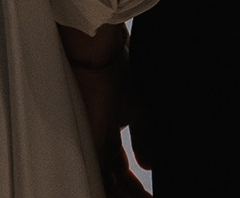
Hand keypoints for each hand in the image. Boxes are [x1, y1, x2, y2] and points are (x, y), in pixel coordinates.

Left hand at [59, 25, 147, 193]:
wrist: (96, 55)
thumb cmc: (116, 73)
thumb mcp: (138, 109)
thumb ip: (143, 139)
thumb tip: (149, 165)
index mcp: (108, 130)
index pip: (120, 166)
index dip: (133, 184)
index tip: (148, 194)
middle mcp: (98, 140)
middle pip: (115, 178)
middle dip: (131, 192)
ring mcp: (93, 145)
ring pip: (108, 182)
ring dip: (126, 193)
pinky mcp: (90, 147)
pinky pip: (103, 180)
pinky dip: (116, 192)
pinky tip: (131, 197)